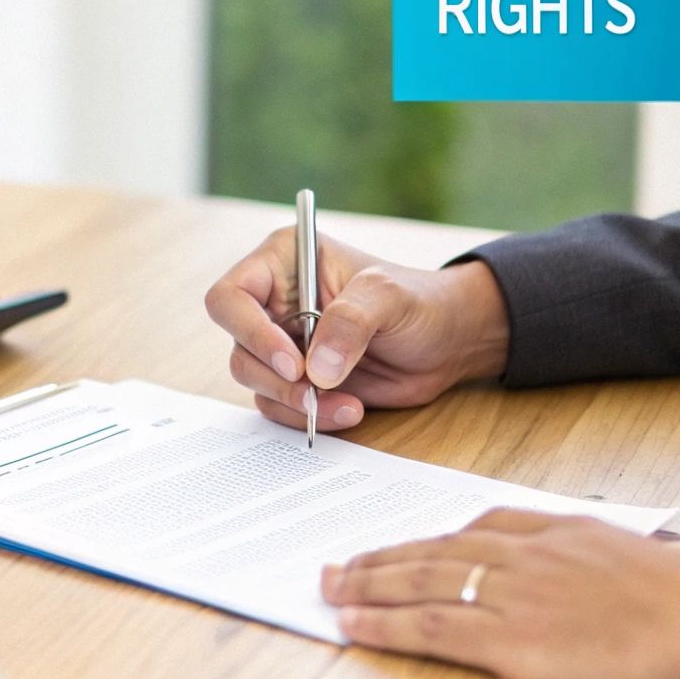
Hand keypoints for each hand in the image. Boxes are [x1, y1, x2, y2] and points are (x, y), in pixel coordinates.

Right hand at [203, 229, 509, 430]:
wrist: (447, 342)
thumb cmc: (420, 302)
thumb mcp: (390, 297)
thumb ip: (351, 321)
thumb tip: (315, 369)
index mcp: (283, 262)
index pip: (232, 296)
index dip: (251, 332)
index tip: (293, 363)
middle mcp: (273, 302)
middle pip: (239, 346)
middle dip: (276, 378)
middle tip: (314, 392)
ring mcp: (283, 343)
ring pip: (255, 381)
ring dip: (295, 402)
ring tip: (346, 404)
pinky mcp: (297, 379)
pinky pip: (279, 405)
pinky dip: (308, 417)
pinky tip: (350, 409)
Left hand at [322, 509, 679, 678]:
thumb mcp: (634, 553)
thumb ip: (588, 552)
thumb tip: (570, 564)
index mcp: (556, 529)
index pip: (474, 529)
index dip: (426, 541)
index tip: (396, 547)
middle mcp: (525, 554)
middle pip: (433, 551)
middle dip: (379, 560)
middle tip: (336, 567)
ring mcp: (514, 595)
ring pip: (421, 583)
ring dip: (367, 587)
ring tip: (331, 591)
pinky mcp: (511, 640)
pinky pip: (432, 629)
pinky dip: (386, 626)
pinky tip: (356, 626)